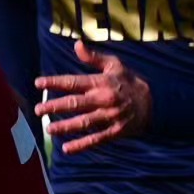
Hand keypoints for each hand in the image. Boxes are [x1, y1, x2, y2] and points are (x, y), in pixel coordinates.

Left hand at [34, 40, 152, 154]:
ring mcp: (109, 117)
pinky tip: (67, 149)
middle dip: (55, 107)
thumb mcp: (115, 65)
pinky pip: (96, 139)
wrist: (156, 103)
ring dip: (65, 127)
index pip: (73, 82)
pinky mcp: (115, 131)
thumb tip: (76, 44)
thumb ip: (94, 57)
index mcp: (101, 82)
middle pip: (75, 104)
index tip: (38, 84)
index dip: (55, 82)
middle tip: (38, 110)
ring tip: (49, 129)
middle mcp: (103, 100)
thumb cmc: (130, 82)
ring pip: (83, 123)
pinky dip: (81, 145)